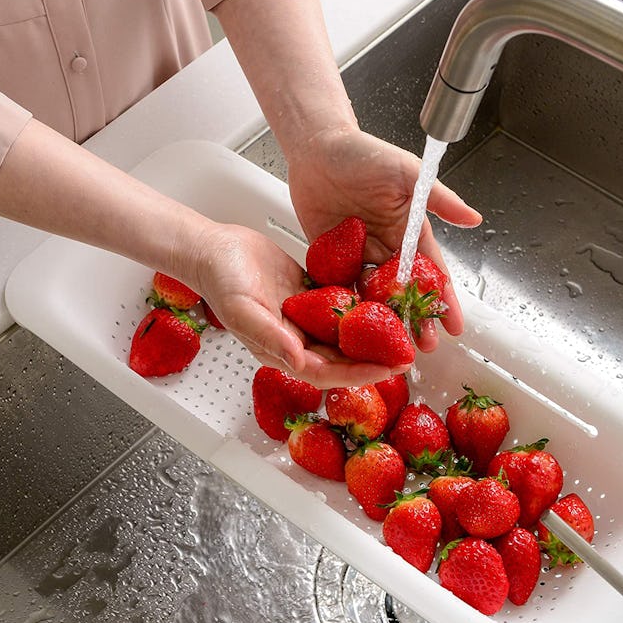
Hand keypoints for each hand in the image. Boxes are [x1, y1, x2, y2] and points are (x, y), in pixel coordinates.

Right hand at [186, 222, 409, 388]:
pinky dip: (359, 308)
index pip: (328, 373)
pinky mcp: (310, 297)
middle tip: (406, 355)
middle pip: (343, 357)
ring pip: (344, 334)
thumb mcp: (244, 311)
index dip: (358, 374)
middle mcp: (298, 340)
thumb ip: (271, 337)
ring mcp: (305, 319)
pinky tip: (382, 303)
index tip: (388, 370)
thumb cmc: (221, 281)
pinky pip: (339, 307)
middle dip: (374, 359)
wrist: (215, 249)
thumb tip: (299, 362)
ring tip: (401, 332)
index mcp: (283, 352)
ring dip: (371, 336)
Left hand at [286, 125, 481, 350]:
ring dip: (385, 321)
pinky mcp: (331, 255)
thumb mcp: (406, 172)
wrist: (317, 147)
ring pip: (375, 296)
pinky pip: (341, 285)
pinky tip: (355, 330)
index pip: (431, 272)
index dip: (443, 301)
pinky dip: (348, 307)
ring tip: (392, 347)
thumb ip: (439, 198)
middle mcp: (387, 246)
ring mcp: (359, 253)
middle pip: (405, 291)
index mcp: (408, 229)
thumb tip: (474, 219)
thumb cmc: (363, 153)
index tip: (455, 327)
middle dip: (417, 319)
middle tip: (423, 347)